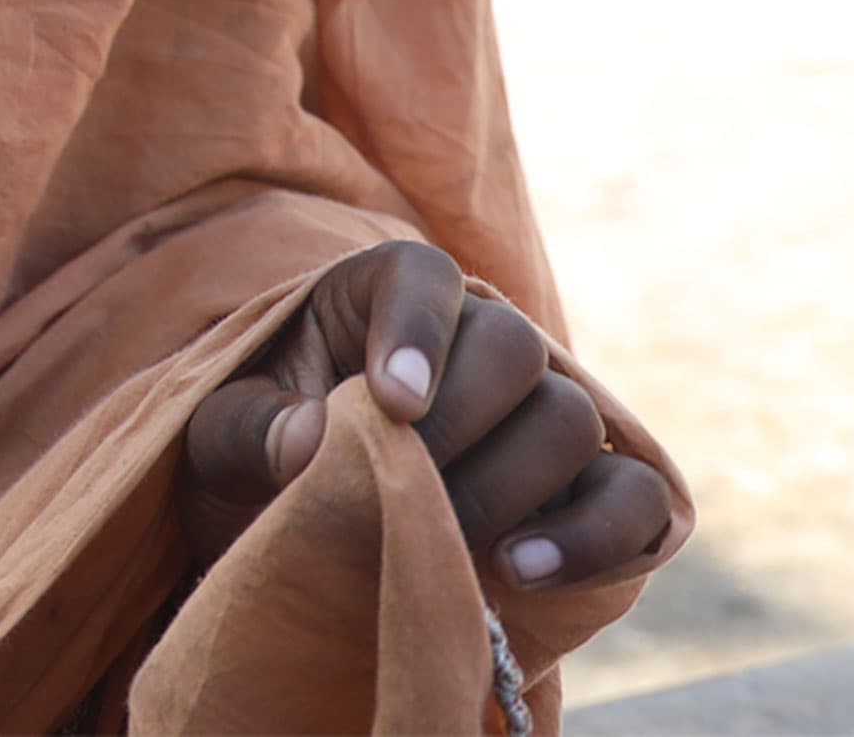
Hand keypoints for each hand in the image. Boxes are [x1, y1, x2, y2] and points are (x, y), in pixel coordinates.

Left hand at [180, 243, 673, 596]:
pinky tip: (521, 573)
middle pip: (512, 350)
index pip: (423, 280)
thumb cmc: (263, 442)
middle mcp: (483, 333)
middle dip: (460, 431)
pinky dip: (594, 538)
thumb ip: (251, 426)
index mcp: (393, 288)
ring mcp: (542, 408)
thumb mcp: (221, 430)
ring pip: (570, 420)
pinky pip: (631, 498)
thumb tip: (308, 438)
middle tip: (404, 495)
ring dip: (514, 488)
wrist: (311, 505)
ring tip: (454, 547)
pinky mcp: (589, 486)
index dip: (415, 335)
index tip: (390, 404)